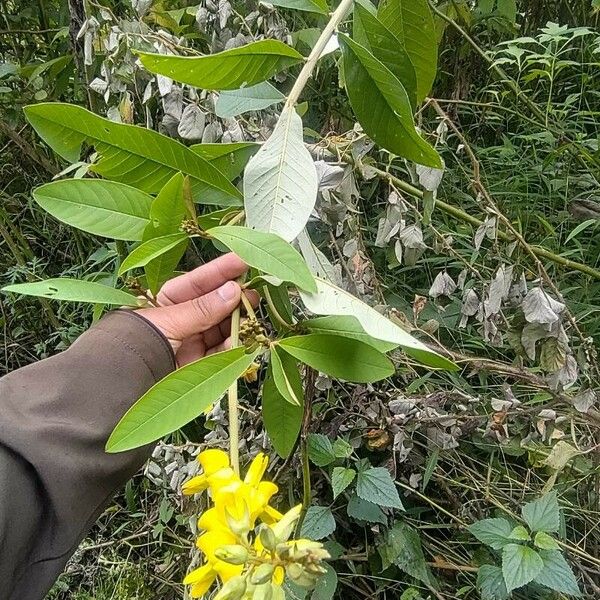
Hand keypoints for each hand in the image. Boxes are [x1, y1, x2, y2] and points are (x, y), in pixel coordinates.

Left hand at [135, 253, 257, 365]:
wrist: (123, 382)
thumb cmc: (136, 343)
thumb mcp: (170, 320)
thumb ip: (202, 308)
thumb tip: (233, 290)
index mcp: (168, 301)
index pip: (199, 281)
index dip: (222, 270)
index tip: (244, 260)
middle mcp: (181, 318)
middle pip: (215, 303)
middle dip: (234, 297)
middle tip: (253, 292)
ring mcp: (190, 341)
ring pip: (222, 326)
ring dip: (237, 321)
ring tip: (251, 318)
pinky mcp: (197, 363)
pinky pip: (221, 350)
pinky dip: (233, 344)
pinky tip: (242, 339)